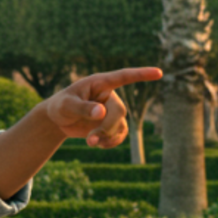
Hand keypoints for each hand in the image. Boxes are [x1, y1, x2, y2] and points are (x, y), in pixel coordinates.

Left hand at [42, 67, 162, 146]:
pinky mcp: (111, 124)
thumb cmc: (60, 106)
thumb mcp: (66, 106)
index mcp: (100, 83)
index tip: (159, 72)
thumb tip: (101, 112)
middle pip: (119, 112)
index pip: (123, 77)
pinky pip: (120, 134)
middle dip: (107, 127)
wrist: (58, 119)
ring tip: (90, 143)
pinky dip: (111, 142)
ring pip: (120, 125)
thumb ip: (82, 108)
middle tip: (90, 139)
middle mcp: (109, 96)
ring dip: (108, 137)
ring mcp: (112, 110)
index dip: (141, 74)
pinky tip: (99, 144)